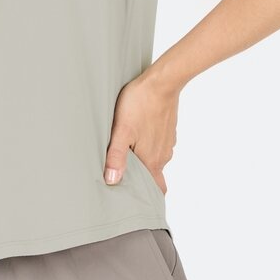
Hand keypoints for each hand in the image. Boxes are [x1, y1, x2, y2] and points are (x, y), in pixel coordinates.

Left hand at [104, 68, 178, 192]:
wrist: (162, 81)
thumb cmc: (140, 104)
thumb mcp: (122, 130)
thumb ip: (116, 157)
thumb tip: (112, 180)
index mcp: (153, 159)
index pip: (157, 188)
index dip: (148, 196)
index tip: (135, 198)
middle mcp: (163, 154)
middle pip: (153, 174)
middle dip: (140, 177)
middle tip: (122, 172)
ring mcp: (167, 141)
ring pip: (155, 157)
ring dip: (143, 158)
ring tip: (125, 150)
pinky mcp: (167, 129)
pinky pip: (158, 143)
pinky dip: (148, 143)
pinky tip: (136, 133)